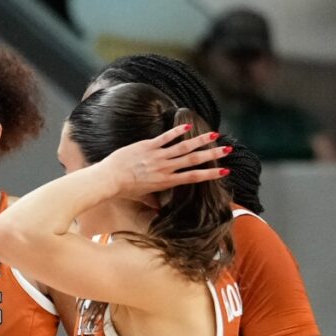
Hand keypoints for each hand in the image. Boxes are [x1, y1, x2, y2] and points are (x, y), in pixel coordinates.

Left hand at [99, 125, 229, 199]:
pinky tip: (188, 125)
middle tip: (227, 150)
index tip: (224, 171)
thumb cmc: (123, 190)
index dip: (210, 174)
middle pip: (194, 160)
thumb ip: (152, 202)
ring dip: (200, 140)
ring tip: (215, 135)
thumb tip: (158, 210)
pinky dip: (176, 131)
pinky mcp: (147, 146)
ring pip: (183, 147)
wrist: (109, 179)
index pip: (193, 177)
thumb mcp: (141, 198)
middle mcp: (165, 168)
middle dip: (212, 155)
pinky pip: (165, 137)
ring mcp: (157, 156)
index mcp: (166, 182)